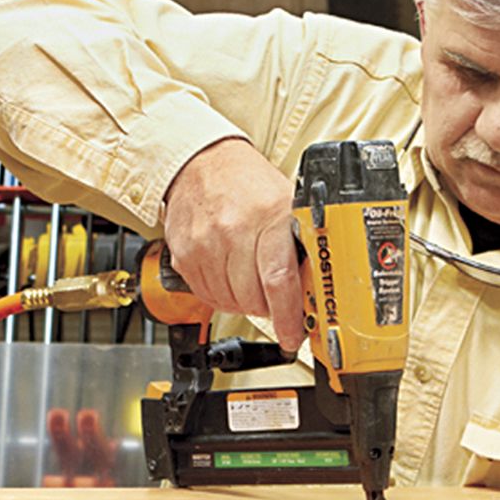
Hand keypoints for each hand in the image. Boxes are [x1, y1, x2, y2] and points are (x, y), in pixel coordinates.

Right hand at [162, 137, 303, 350]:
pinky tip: (227, 273)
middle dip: (268, 305)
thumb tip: (315, 288)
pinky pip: (208, 296)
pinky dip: (221, 294)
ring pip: (230, 303)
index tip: (293, 336)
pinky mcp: (184, 255)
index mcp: (269, 217)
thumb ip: (300, 244)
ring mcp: (205, 244)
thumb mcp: (286, 204)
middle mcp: (234, 231)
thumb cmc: (247, 184)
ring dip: (243, 300)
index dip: (287, 316)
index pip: (278, 280)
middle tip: (272, 291)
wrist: (202, 163)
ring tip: (248, 275)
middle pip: (254, 299)